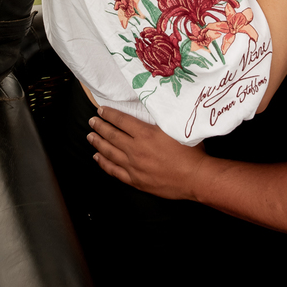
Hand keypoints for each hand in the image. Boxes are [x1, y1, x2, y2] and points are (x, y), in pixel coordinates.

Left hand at [87, 106, 207, 200]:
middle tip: (92, 121)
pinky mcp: (136, 180)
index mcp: (145, 134)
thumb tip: (154, 106)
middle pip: (112, 135)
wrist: (196, 177)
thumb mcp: (176, 128)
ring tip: (90, 136)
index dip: (109, 114)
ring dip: (98, 143)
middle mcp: (136, 150)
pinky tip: (98, 158)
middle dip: (100, 126)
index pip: (121, 121)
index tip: (101, 110)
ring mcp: (134, 167)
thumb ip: (162, 118)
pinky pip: (114, 171)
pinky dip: (104, 163)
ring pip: (110, 153)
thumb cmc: (191, 152)